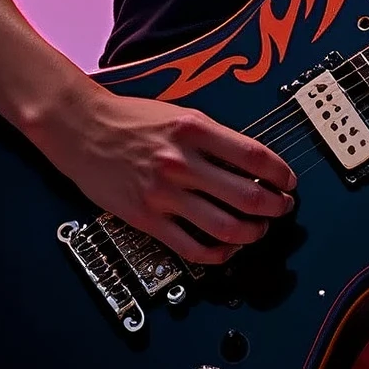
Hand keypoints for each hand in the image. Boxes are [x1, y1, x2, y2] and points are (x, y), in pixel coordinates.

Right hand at [32, 83, 297, 265]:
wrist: (81, 128)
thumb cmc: (129, 119)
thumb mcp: (179, 114)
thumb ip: (214, 138)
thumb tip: (252, 163)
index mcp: (194, 130)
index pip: (255, 156)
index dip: (281, 174)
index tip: (288, 182)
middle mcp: (181, 162)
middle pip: (247, 196)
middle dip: (275, 207)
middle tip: (282, 209)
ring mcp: (164, 193)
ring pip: (225, 227)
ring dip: (252, 233)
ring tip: (258, 230)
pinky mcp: (146, 217)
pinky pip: (191, 247)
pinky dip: (217, 254)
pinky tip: (226, 250)